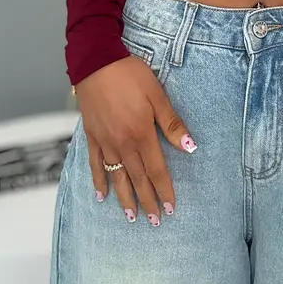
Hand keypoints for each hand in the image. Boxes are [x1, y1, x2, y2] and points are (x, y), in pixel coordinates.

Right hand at [74, 56, 196, 224]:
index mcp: (141, 133)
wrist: (96, 62)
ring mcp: (105, 141)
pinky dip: (98, 181)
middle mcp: (122, 143)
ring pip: (116, 176)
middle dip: (147, 200)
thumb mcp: (157, 95)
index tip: (170, 208)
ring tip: (132, 216)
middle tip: (155, 221)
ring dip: (125, 198)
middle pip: (137, 178)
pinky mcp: (92, 135)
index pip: (156, 169)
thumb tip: (190, 147)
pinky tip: (102, 195)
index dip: (164, 190)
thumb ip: (172, 123)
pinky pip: (95, 164)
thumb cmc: (129, 74)